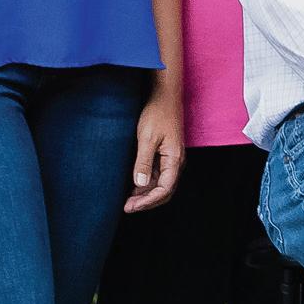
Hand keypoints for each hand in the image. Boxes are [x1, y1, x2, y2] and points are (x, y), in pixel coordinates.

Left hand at [125, 89, 186, 214]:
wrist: (164, 96)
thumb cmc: (157, 113)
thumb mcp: (146, 138)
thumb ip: (143, 162)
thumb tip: (140, 184)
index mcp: (174, 160)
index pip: (164, 190)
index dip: (148, 201)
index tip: (131, 206)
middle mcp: (176, 162)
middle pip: (165, 191)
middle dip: (147, 202)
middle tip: (127, 207)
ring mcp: (171, 158)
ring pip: (161, 184)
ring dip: (146, 194)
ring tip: (128, 199)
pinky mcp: (166, 154)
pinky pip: (159, 175)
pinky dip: (147, 184)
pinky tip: (133, 185)